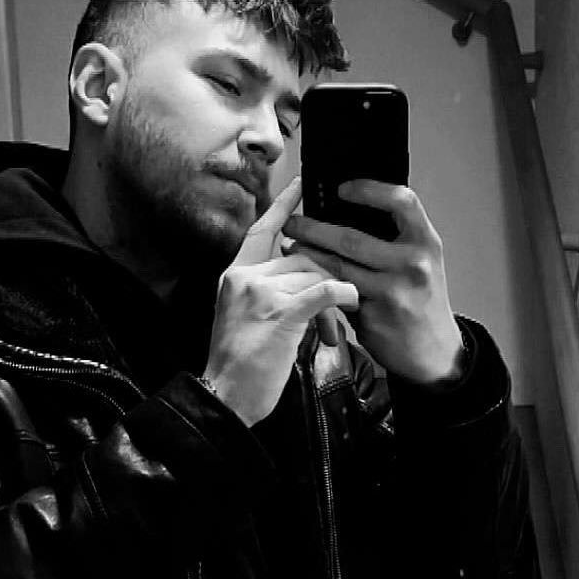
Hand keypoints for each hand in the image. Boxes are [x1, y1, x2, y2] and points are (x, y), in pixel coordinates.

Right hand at [204, 177, 358, 425]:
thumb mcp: (243, 317)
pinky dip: (343, 295)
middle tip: (339, 304)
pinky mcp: (280, 312)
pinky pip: (324, 290)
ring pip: (315, 273)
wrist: (226, 394)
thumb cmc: (239, 364)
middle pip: (301, 255)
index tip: (300, 184)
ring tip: (333, 330)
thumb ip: (266, 291)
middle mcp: (245, 276)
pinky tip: (352, 302)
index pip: (261, 230)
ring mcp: (261, 292)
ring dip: (334, 299)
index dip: (282, 206)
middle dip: (326, 277)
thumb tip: (305, 277)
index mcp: (235, 274)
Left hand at [283, 180, 463, 385]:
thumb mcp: (419, 261)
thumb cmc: (420, 299)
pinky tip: (303, 278)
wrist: (434, 351)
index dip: (369, 189)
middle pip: (352, 238)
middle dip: (314, 228)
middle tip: (292, 222)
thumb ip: (393, 239)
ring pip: (338, 267)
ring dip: (308, 255)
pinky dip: (318, 284)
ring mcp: (393, 291)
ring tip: (289, 246)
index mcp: (426, 241)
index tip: (342, 188)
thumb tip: (345, 212)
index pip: (401, 201)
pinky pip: (337, 294)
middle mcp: (413, 263)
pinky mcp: (373, 316)